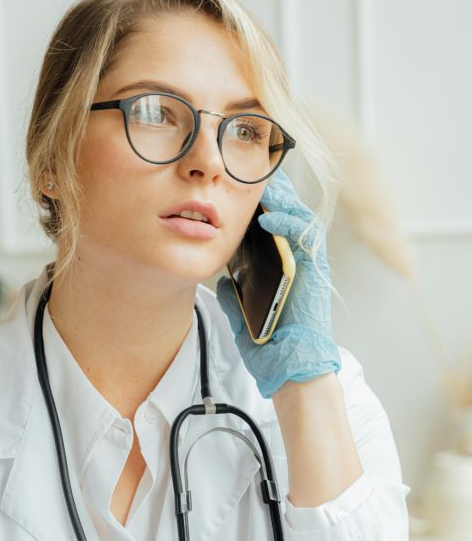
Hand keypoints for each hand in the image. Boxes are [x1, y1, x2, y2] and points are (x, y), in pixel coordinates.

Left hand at [216, 167, 340, 398]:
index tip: (239, 189)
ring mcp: (309, 265)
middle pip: (289, 216)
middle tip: (253, 172)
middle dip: (274, 193)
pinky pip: (304, 238)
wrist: (289, 368)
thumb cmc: (269, 345)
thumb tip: (224, 280)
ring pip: (300, 219)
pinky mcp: (315, 272)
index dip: (261, 207)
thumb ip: (234, 296)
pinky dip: (286, 224)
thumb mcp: (242, 315)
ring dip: (282, 200)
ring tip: (261, 186)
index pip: (274, 229)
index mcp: (283, 270)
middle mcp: (299, 263)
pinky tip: (267, 218)